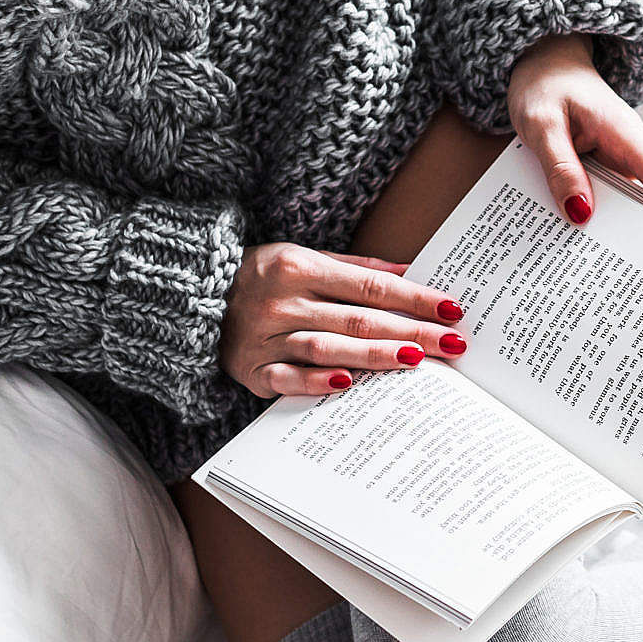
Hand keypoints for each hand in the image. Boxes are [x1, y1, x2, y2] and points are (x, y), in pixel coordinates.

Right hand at [220, 243, 467, 396]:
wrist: (189, 296)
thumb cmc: (260, 275)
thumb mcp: (304, 257)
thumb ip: (357, 268)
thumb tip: (412, 273)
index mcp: (300, 268)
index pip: (371, 286)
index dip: (414, 298)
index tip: (452, 309)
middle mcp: (283, 302)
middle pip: (359, 320)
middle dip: (412, 332)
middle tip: (453, 344)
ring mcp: (267, 338)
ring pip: (330, 348)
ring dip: (375, 356)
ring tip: (417, 360)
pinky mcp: (253, 370)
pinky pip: (289, 379)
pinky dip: (318, 382)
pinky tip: (351, 384)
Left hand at [508, 34, 642, 231]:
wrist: (544, 64)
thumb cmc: (543, 88)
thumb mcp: (541, 125)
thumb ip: (559, 168)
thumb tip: (581, 213)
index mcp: (625, 134)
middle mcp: (633, 150)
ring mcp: (624, 161)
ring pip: (635, 204)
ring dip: (633, 234)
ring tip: (630, 276)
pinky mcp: (611, 169)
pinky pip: (615, 200)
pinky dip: (609, 221)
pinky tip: (598, 250)